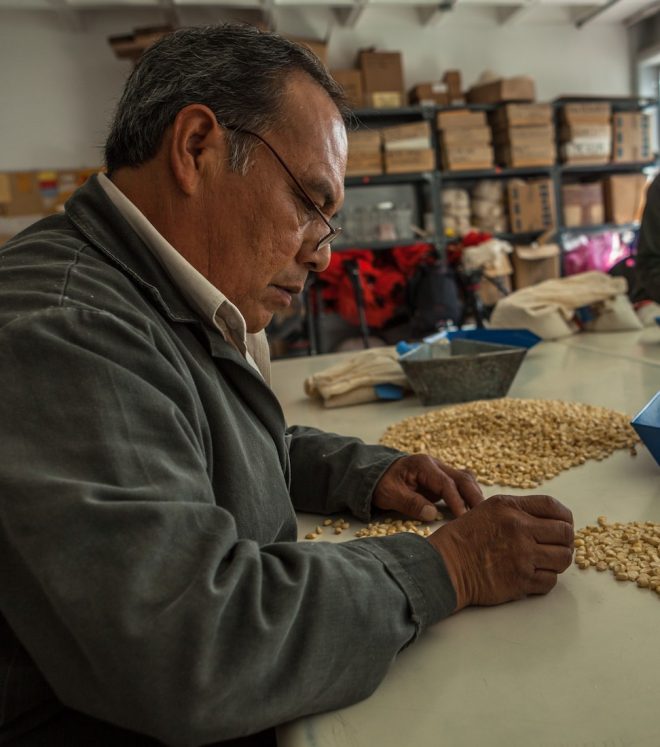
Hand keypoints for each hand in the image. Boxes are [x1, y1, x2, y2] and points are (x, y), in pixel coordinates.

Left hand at [373, 454, 483, 521]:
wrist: (376, 474)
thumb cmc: (381, 483)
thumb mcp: (390, 494)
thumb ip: (410, 503)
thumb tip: (431, 514)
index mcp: (423, 465)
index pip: (446, 483)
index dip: (456, 501)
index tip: (463, 517)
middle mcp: (435, 464)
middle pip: (462, 478)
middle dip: (474, 496)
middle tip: (482, 516)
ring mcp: (440, 471)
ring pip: (465, 479)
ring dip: (474, 495)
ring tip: (481, 514)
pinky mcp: (441, 479)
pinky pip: (460, 484)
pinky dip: (469, 494)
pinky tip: (474, 508)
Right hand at [428, 494, 573, 610]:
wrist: (445, 566)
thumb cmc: (463, 539)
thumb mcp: (487, 510)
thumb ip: (517, 511)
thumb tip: (548, 520)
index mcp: (510, 507)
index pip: (554, 507)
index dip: (564, 517)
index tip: (563, 525)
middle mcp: (519, 528)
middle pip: (565, 533)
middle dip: (564, 541)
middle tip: (555, 546)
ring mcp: (522, 555)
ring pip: (563, 558)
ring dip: (557, 561)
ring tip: (545, 561)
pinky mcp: (522, 580)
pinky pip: (551, 581)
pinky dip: (546, 579)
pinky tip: (532, 575)